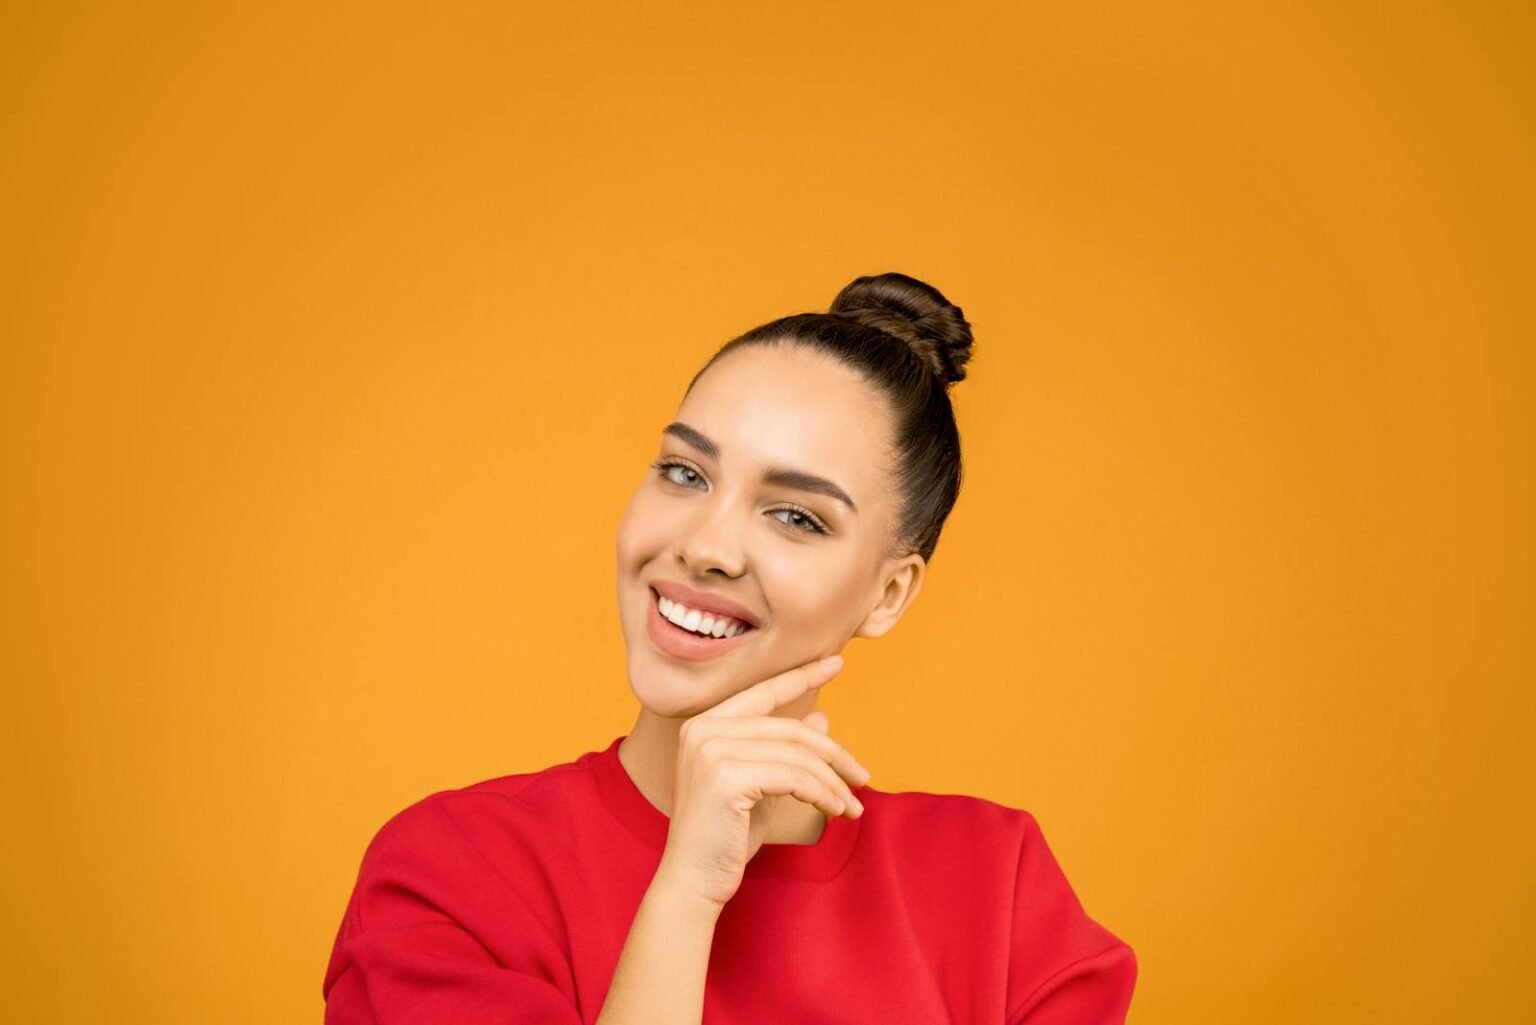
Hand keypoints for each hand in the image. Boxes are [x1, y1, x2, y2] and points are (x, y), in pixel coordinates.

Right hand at [654, 655, 871, 907]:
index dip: (801, 676)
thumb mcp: (760, 787)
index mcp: (705, 725)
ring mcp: (711, 751)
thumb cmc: (725, 837)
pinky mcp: (726, 778)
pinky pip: (794, 777)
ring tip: (852, 805)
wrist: (693, 882)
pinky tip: (834, 810)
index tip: (835, 662)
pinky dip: (822, 793)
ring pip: (797, 754)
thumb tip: (821, 716)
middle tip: (863, 777)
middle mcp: (703, 730)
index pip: (763, 693)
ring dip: (833, 781)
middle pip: (789, 728)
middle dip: (834, 753)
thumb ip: (782, 750)